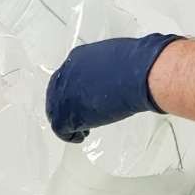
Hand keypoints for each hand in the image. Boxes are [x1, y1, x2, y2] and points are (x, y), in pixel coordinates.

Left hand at [45, 34, 180, 142]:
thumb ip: (108, 69)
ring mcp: (63, 94)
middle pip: (57, 94)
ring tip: (82, 128)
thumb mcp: (118, 59)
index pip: (68, 77)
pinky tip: (81, 136)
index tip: (84, 98)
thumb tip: (116, 76)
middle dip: (68, 106)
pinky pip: (61, 129)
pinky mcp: (66, 114)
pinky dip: (71, 134)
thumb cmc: (135, 65)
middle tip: (81, 115)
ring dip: (69, 121)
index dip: (76, 90)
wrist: (137, 76)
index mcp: (77, 58)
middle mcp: (65, 74)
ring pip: (56, 112)